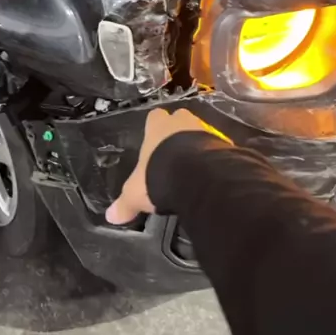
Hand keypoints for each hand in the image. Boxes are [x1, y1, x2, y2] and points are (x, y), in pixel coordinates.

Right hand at [105, 108, 231, 225]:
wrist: (198, 176)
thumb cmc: (159, 175)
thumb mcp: (136, 193)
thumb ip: (125, 203)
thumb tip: (110, 217)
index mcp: (157, 126)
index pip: (154, 117)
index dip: (154, 128)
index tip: (154, 142)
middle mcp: (182, 121)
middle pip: (180, 120)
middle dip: (178, 134)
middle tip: (174, 156)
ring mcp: (205, 129)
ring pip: (200, 133)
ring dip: (198, 147)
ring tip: (194, 170)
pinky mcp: (224, 143)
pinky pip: (217, 148)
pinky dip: (214, 158)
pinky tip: (210, 176)